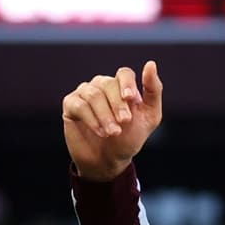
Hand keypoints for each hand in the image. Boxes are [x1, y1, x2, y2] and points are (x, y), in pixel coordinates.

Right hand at [62, 61, 164, 181]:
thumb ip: (153, 91)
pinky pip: (79, 105)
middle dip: (117, 104)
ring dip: (105, 115)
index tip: (131, 99)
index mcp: (121, 86)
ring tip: (113, 133)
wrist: (109, 161)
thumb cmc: (130, 138)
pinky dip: (91, 119)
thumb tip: (151, 63)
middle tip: (124, 123)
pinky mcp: (70, 105)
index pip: (124, 73)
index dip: (127, 84)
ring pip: (93, 95)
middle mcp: (102, 85)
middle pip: (108, 84)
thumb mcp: (149, 117)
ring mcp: (84, 93)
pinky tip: (100, 132)